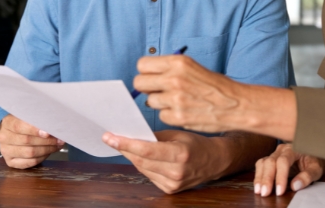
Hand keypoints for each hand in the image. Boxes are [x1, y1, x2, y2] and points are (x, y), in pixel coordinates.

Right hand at [0, 114, 63, 168]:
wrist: (11, 132)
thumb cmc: (23, 123)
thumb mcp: (28, 116)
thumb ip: (38, 120)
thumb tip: (53, 125)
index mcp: (7, 123)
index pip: (19, 126)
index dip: (34, 130)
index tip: (47, 132)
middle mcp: (4, 137)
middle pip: (27, 140)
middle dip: (47, 140)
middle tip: (59, 139)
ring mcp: (6, 151)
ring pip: (29, 152)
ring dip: (47, 149)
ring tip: (56, 145)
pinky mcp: (10, 162)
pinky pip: (30, 162)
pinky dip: (42, 157)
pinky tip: (48, 152)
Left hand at [102, 129, 227, 193]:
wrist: (214, 161)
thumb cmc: (196, 144)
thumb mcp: (177, 134)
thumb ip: (155, 136)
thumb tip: (132, 135)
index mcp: (180, 154)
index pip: (146, 150)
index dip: (126, 144)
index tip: (110, 137)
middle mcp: (176, 172)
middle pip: (141, 160)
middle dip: (124, 149)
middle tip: (111, 138)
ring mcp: (173, 183)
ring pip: (142, 169)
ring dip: (132, 156)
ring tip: (124, 145)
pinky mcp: (170, 190)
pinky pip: (149, 175)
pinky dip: (143, 165)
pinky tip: (141, 157)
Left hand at [134, 54, 243, 132]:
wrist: (236, 104)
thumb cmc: (215, 86)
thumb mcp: (193, 67)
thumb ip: (170, 69)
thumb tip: (148, 75)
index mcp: (178, 62)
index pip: (142, 64)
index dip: (147, 72)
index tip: (153, 77)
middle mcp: (174, 78)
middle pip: (140, 83)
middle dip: (147, 88)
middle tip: (159, 91)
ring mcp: (175, 99)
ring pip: (150, 101)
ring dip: (160, 103)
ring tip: (177, 101)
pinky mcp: (177, 116)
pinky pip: (161, 115)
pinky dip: (169, 115)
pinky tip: (183, 111)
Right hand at [253, 143, 324, 196]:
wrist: (313, 155)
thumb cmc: (314, 161)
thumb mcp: (316, 169)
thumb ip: (307, 176)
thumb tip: (294, 185)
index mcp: (293, 149)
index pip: (283, 161)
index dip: (280, 176)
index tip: (280, 191)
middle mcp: (281, 150)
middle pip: (270, 162)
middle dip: (267, 178)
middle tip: (265, 193)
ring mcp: (275, 154)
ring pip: (263, 163)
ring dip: (260, 178)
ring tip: (259, 191)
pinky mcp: (270, 160)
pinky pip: (261, 166)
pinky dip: (258, 176)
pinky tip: (258, 186)